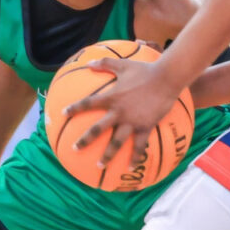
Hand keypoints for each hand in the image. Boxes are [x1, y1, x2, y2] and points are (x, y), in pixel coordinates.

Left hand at [64, 58, 178, 167]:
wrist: (166, 79)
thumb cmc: (144, 70)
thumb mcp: (123, 65)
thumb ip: (105, 63)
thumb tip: (88, 63)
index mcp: (111, 97)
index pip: (88, 104)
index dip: (74, 108)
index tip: (63, 114)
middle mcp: (119, 112)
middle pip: (97, 129)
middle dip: (85, 140)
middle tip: (74, 149)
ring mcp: (132, 121)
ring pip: (116, 142)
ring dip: (108, 155)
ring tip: (100, 165)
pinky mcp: (145, 126)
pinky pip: (139, 145)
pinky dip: (135, 157)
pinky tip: (130, 167)